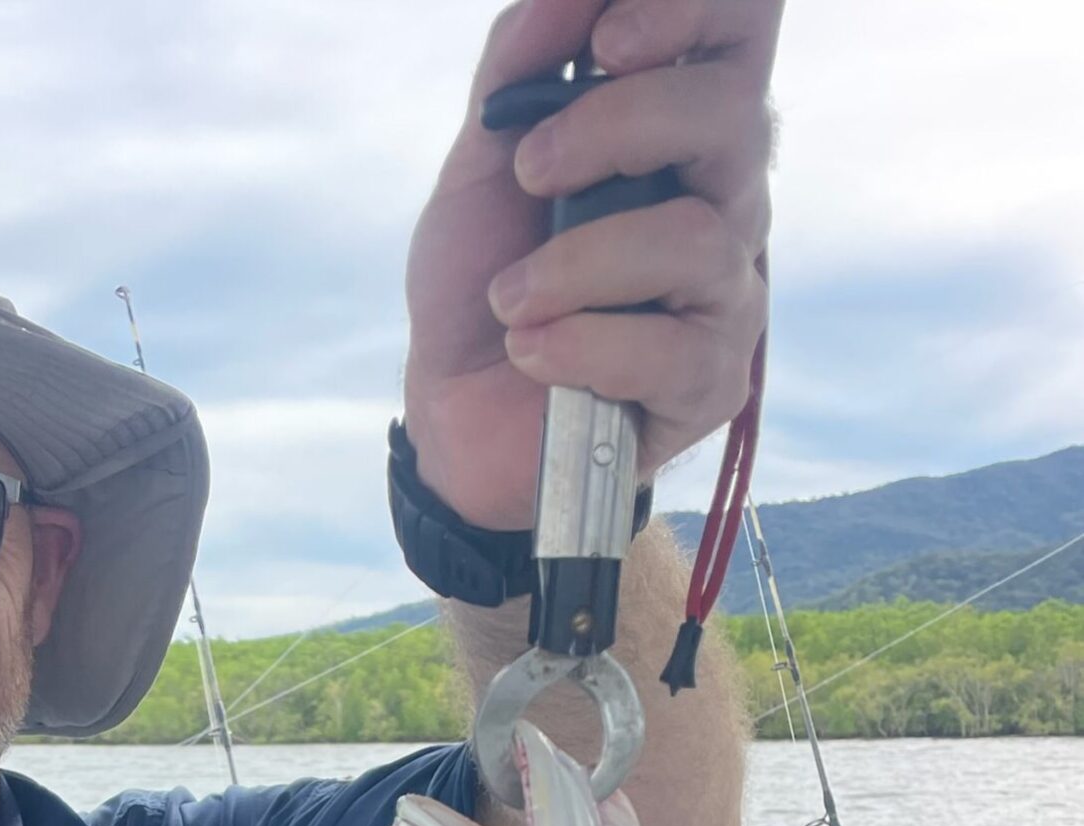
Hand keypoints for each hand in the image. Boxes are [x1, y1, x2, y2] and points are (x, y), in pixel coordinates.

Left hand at [403, 0, 779, 527]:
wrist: (456, 414)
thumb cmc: (483, 281)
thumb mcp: (482, 164)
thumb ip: (519, 71)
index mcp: (680, 124)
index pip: (740, 29)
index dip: (696, 9)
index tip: (607, 36)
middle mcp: (724, 195)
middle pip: (733, 115)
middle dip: (617, 126)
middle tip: (532, 168)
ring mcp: (727, 290)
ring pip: (696, 237)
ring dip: (578, 262)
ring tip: (511, 298)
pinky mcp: (711, 381)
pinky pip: (667, 348)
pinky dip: (578, 345)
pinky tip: (531, 352)